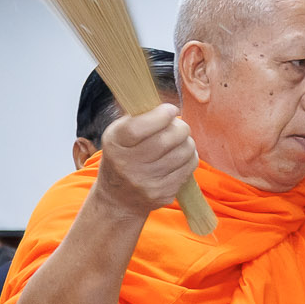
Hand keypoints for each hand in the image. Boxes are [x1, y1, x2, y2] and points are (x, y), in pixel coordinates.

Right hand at [88, 102, 199, 221]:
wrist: (119, 198)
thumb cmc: (123, 156)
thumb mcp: (119, 134)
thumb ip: (139, 117)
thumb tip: (167, 105)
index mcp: (115, 145)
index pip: (138, 129)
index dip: (160, 116)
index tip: (170, 110)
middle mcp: (128, 167)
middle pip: (166, 140)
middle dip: (179, 127)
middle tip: (177, 125)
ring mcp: (146, 184)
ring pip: (183, 153)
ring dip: (187, 141)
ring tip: (179, 140)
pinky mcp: (163, 194)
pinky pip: (188, 168)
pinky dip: (189, 157)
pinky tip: (180, 156)